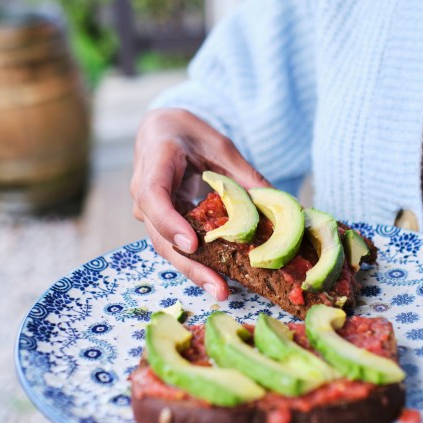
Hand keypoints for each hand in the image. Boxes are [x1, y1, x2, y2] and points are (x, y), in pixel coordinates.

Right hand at [131, 109, 269, 299]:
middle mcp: (143, 192)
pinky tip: (220, 278)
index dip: (169, 221)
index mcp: (154, 161)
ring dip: (194, 270)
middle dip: (189, 265)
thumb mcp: (219, 145)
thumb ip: (243, 174)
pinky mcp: (160, 223)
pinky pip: (176, 245)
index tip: (192, 244)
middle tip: (219, 288)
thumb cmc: (188, 133)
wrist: (161, 132)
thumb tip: (278, 204)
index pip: (153, 195)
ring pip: (166, 247)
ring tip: (222, 291)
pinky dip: (197, 261)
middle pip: (160, 235)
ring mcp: (149, 211)